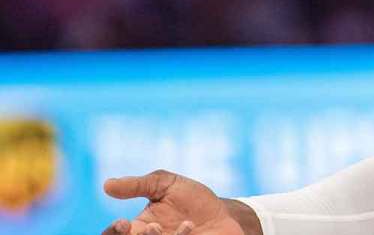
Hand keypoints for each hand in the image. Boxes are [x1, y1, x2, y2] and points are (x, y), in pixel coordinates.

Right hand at [100, 170, 247, 234]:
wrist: (224, 215)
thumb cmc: (192, 201)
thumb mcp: (167, 185)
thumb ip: (138, 185)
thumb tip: (107, 185)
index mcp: (137, 229)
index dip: (113, 232)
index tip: (123, 222)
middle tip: (152, 227)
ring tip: (171, 226)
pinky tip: (189, 226)